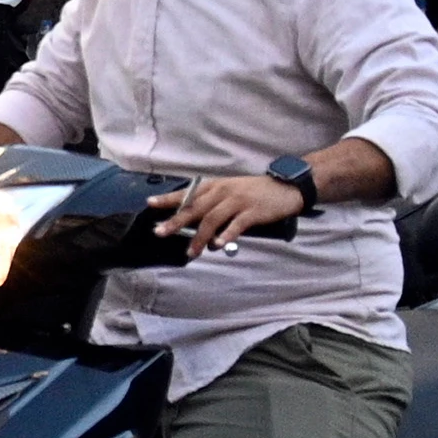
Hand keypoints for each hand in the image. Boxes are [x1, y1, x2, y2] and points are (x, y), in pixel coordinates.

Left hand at [150, 172, 303, 253]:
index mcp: (215, 186)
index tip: (151, 203)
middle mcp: (223, 192)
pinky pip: (236, 225)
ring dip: (200, 237)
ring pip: (212, 220)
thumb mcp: (230, 191)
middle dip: (176, 221)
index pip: (188, 193)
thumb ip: (213, 204)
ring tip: (191, 251)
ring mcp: (238, 202)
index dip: (169, 198)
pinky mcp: (252, 212)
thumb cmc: (255, 192)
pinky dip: (226, 235)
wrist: (286, 187)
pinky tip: (218, 244)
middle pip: (195, 208)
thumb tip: (193, 223)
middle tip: (161, 232)